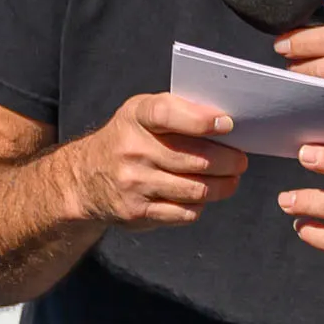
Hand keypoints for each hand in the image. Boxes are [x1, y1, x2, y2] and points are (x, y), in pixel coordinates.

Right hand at [62, 92, 247, 228]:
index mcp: (136, 117)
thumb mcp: (143, 113)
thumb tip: (227, 122)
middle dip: (229, 162)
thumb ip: (181, 111)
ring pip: (196, 189)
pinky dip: (200, 205)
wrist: (83, 178)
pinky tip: (200, 196)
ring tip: (230, 179)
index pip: (166, 113)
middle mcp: (131, 150)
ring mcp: (133, 183)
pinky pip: (185, 212)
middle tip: (240, 161)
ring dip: (222, 186)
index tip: (227, 125)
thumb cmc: (129, 140)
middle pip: (196, 160)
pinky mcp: (136, 212)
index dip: (200, 120)